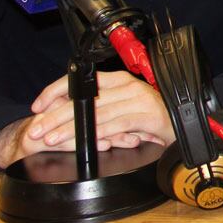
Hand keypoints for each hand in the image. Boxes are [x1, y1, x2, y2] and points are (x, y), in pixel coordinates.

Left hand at [24, 71, 176, 152]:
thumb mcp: (122, 109)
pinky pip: (116, 124)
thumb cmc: (152, 117)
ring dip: (71, 128)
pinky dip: (97, 134)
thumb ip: (100, 109)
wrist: (185, 123)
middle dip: (55, 116)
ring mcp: (137, 99)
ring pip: (96, 113)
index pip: (80, 81)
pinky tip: (83, 142)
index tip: (38, 106)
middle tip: (37, 129)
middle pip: (84, 100)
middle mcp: (127, 86)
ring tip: (52, 138)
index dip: (55, 92)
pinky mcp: (146, 115)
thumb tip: (66, 116)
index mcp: (118, 80)